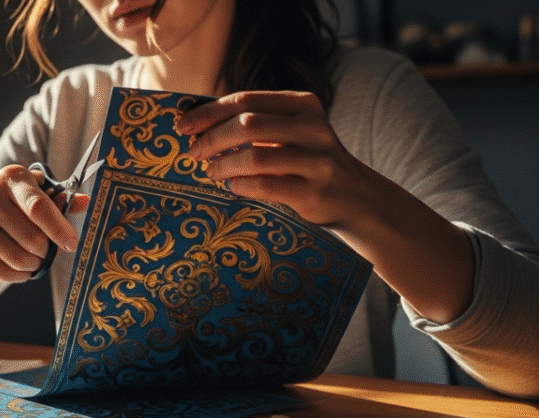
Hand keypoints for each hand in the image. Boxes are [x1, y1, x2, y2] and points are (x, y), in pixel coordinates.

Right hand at [0, 164, 87, 283]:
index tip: (72, 244)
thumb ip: (57, 198)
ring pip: (18, 259)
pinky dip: (19, 276)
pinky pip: (2, 273)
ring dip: (34, 265)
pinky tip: (22, 270)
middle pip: (32, 239)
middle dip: (47, 250)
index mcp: (10, 178)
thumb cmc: (6, 197)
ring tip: (35, 259)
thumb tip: (85, 203)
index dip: (58, 228)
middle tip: (48, 250)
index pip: (37, 207)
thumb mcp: (29, 189)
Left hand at [176, 90, 377, 227]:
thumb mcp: (289, 132)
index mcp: (303, 104)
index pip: (246, 100)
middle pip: (248, 124)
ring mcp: (317, 159)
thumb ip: (254, 122)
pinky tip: (231, 187)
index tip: (183, 126)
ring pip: (255, 156)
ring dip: (223, 165)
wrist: (354, 196)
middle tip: (193, 152)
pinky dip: (240, 185)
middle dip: (212, 139)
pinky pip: (266, 185)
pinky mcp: (314, 191)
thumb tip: (195, 123)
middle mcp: (313, 127)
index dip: (209, 112)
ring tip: (209, 172)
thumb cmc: (306, 160)